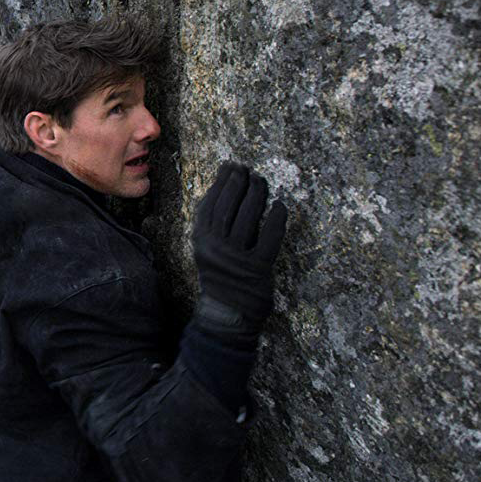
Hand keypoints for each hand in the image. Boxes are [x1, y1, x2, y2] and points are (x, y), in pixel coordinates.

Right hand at [190, 162, 286, 337]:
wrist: (227, 314)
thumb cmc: (219, 277)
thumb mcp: (206, 249)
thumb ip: (212, 226)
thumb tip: (225, 191)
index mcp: (200, 240)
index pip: (210, 202)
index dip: (222, 181)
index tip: (231, 167)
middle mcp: (216, 247)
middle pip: (230, 205)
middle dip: (240, 182)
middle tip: (249, 170)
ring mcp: (237, 258)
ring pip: (249, 216)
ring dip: (257, 194)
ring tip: (262, 182)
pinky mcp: (258, 268)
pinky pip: (270, 237)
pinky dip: (276, 219)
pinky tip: (280, 206)